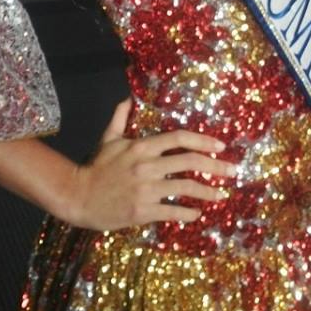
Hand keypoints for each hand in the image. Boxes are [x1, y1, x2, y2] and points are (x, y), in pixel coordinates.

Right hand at [67, 98, 236, 230]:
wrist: (78, 195)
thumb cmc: (96, 167)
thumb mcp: (108, 139)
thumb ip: (120, 117)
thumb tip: (126, 97)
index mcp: (141, 146)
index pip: (178, 138)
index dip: (202, 140)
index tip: (219, 145)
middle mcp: (147, 166)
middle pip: (189, 162)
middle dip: (215, 166)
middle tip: (232, 170)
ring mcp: (146, 189)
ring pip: (185, 188)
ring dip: (207, 191)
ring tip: (221, 194)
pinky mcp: (142, 210)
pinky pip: (172, 211)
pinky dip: (188, 213)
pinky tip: (197, 214)